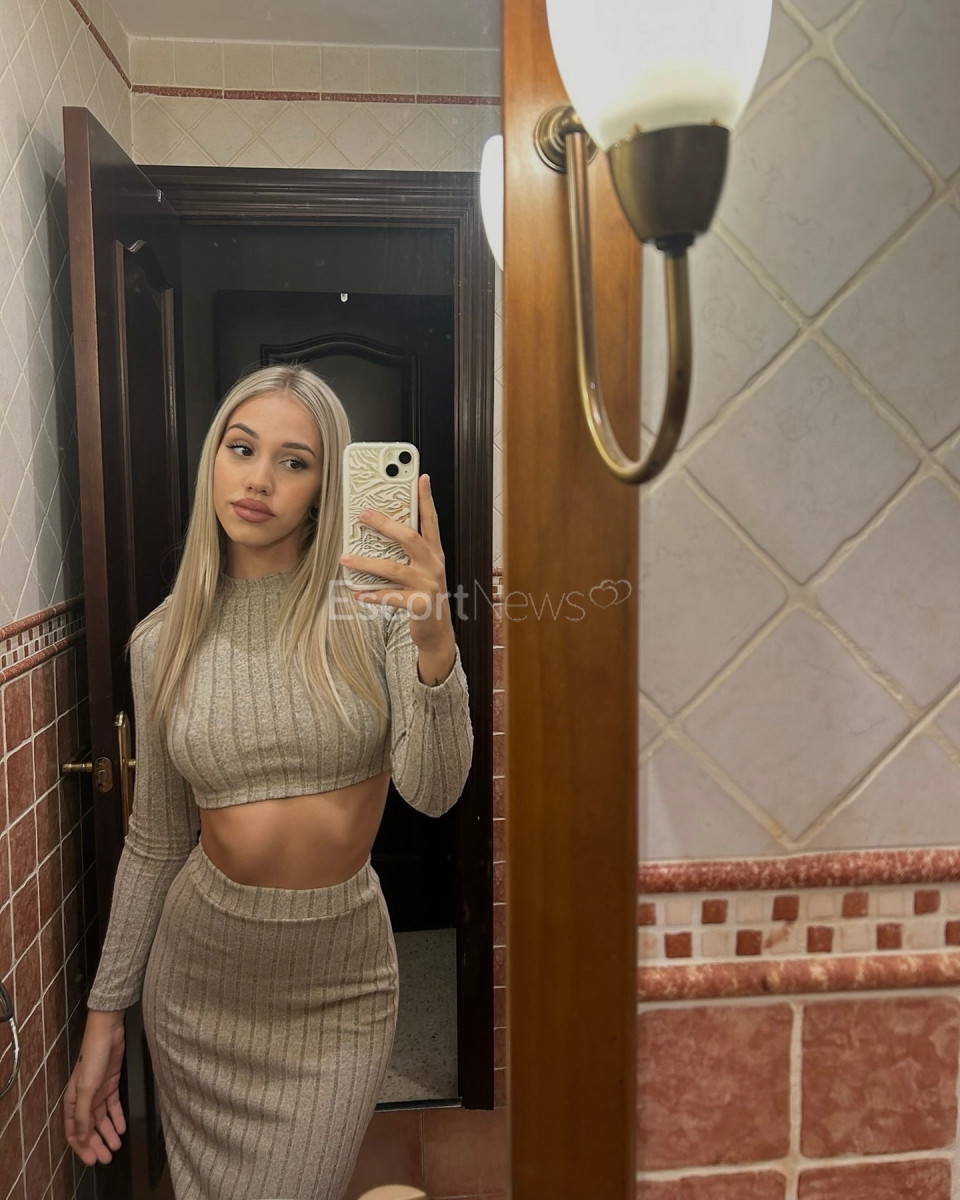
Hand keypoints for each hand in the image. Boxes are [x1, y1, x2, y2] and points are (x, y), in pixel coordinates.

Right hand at [64, 1011, 126, 1165]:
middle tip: (107, 1158)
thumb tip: (81, 1137)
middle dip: (97, 1144)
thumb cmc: (92, 1057)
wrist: (108, 1032)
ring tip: (116, 1146)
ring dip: (108, 1133)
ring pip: (102, 1119)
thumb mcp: (86, 1088)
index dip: (81, 1147)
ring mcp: (98, 1091)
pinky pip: (113, 1106)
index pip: (73, 1130)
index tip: (90, 1160)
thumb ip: (83, 1113)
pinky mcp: (111, 1083)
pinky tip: (122, 1128)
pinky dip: (117, 1118)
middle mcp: (84, 1098)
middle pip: (89, 1127)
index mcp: (72, 1100)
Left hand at [340, 475, 456, 673]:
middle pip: (410, 539)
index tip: (422, 477)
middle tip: (363, 514)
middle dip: (386, 525)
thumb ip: (407, 550)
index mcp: (434, 553)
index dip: (426, 499)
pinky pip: (390, 597)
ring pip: (394, 569)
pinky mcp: (420, 605)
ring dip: (366, 563)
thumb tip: (380, 526)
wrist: (437, 631)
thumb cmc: (423, 593)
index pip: (431, 521)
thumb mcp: (421, 568)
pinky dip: (372, 594)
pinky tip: (357, 592)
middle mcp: (434, 566)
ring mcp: (428, 585)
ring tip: (345, 558)